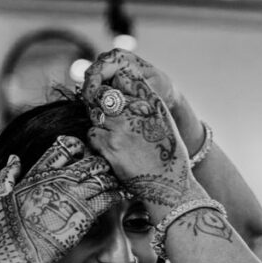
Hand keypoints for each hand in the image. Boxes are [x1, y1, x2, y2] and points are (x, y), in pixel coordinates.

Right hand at [0, 135, 122, 262]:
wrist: (21, 255)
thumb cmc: (8, 232)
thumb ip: (6, 176)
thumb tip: (15, 159)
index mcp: (38, 174)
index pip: (61, 149)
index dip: (76, 146)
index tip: (83, 149)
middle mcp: (57, 181)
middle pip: (87, 161)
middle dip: (99, 161)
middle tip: (106, 165)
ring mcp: (73, 197)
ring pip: (100, 177)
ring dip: (110, 177)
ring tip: (116, 179)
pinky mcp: (85, 214)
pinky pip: (108, 198)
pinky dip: (117, 194)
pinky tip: (123, 194)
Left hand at [83, 56, 199, 214]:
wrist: (169, 183)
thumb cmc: (166, 152)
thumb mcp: (163, 118)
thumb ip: (144, 99)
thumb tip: (121, 83)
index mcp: (150, 100)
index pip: (121, 79)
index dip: (113, 88)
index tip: (114, 99)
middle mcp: (136, 110)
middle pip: (104, 95)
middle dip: (102, 105)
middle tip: (110, 120)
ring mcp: (121, 127)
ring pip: (96, 114)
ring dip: (100, 123)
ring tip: (114, 136)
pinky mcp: (110, 145)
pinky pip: (92, 134)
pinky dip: (97, 140)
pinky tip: (112, 148)